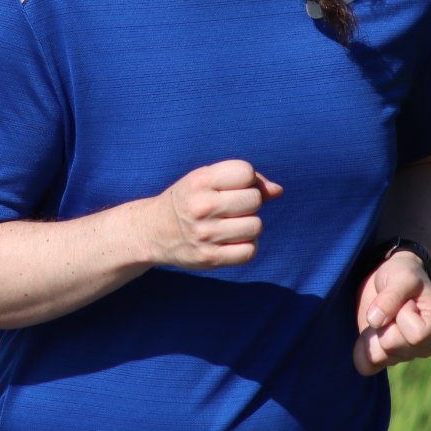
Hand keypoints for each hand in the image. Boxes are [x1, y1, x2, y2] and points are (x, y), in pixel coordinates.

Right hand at [146, 160, 283, 269]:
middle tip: (230, 208)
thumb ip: (243, 179)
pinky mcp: (210, 258)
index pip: (245, 171)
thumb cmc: (188, 200)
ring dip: (249, 225)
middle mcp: (201, 207)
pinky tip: (230, 241)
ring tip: (230, 225)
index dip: (247, 179)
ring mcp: (205, 234)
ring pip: (256, 226)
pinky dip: (246, 246)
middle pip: (254, 200)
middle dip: (249, 203)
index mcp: (199, 181)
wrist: (153, 232)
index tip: (233, 187)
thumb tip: (278, 191)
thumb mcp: (206, 180)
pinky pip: (250, 251)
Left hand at [353, 249, 430, 374]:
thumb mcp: (402, 276)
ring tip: (382, 316)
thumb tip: (375, 321)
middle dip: (385, 323)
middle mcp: (424, 347)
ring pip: (379, 356)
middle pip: (394, 346)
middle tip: (391, 307)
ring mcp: (404, 355)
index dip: (404, 314)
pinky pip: (367, 365)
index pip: (416, 335)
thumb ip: (392, 296)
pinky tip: (367, 332)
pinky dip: (362, 349)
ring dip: (373, 333)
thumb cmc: (403, 274)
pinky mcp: (383, 358)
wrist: (388, 278)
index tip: (406, 301)